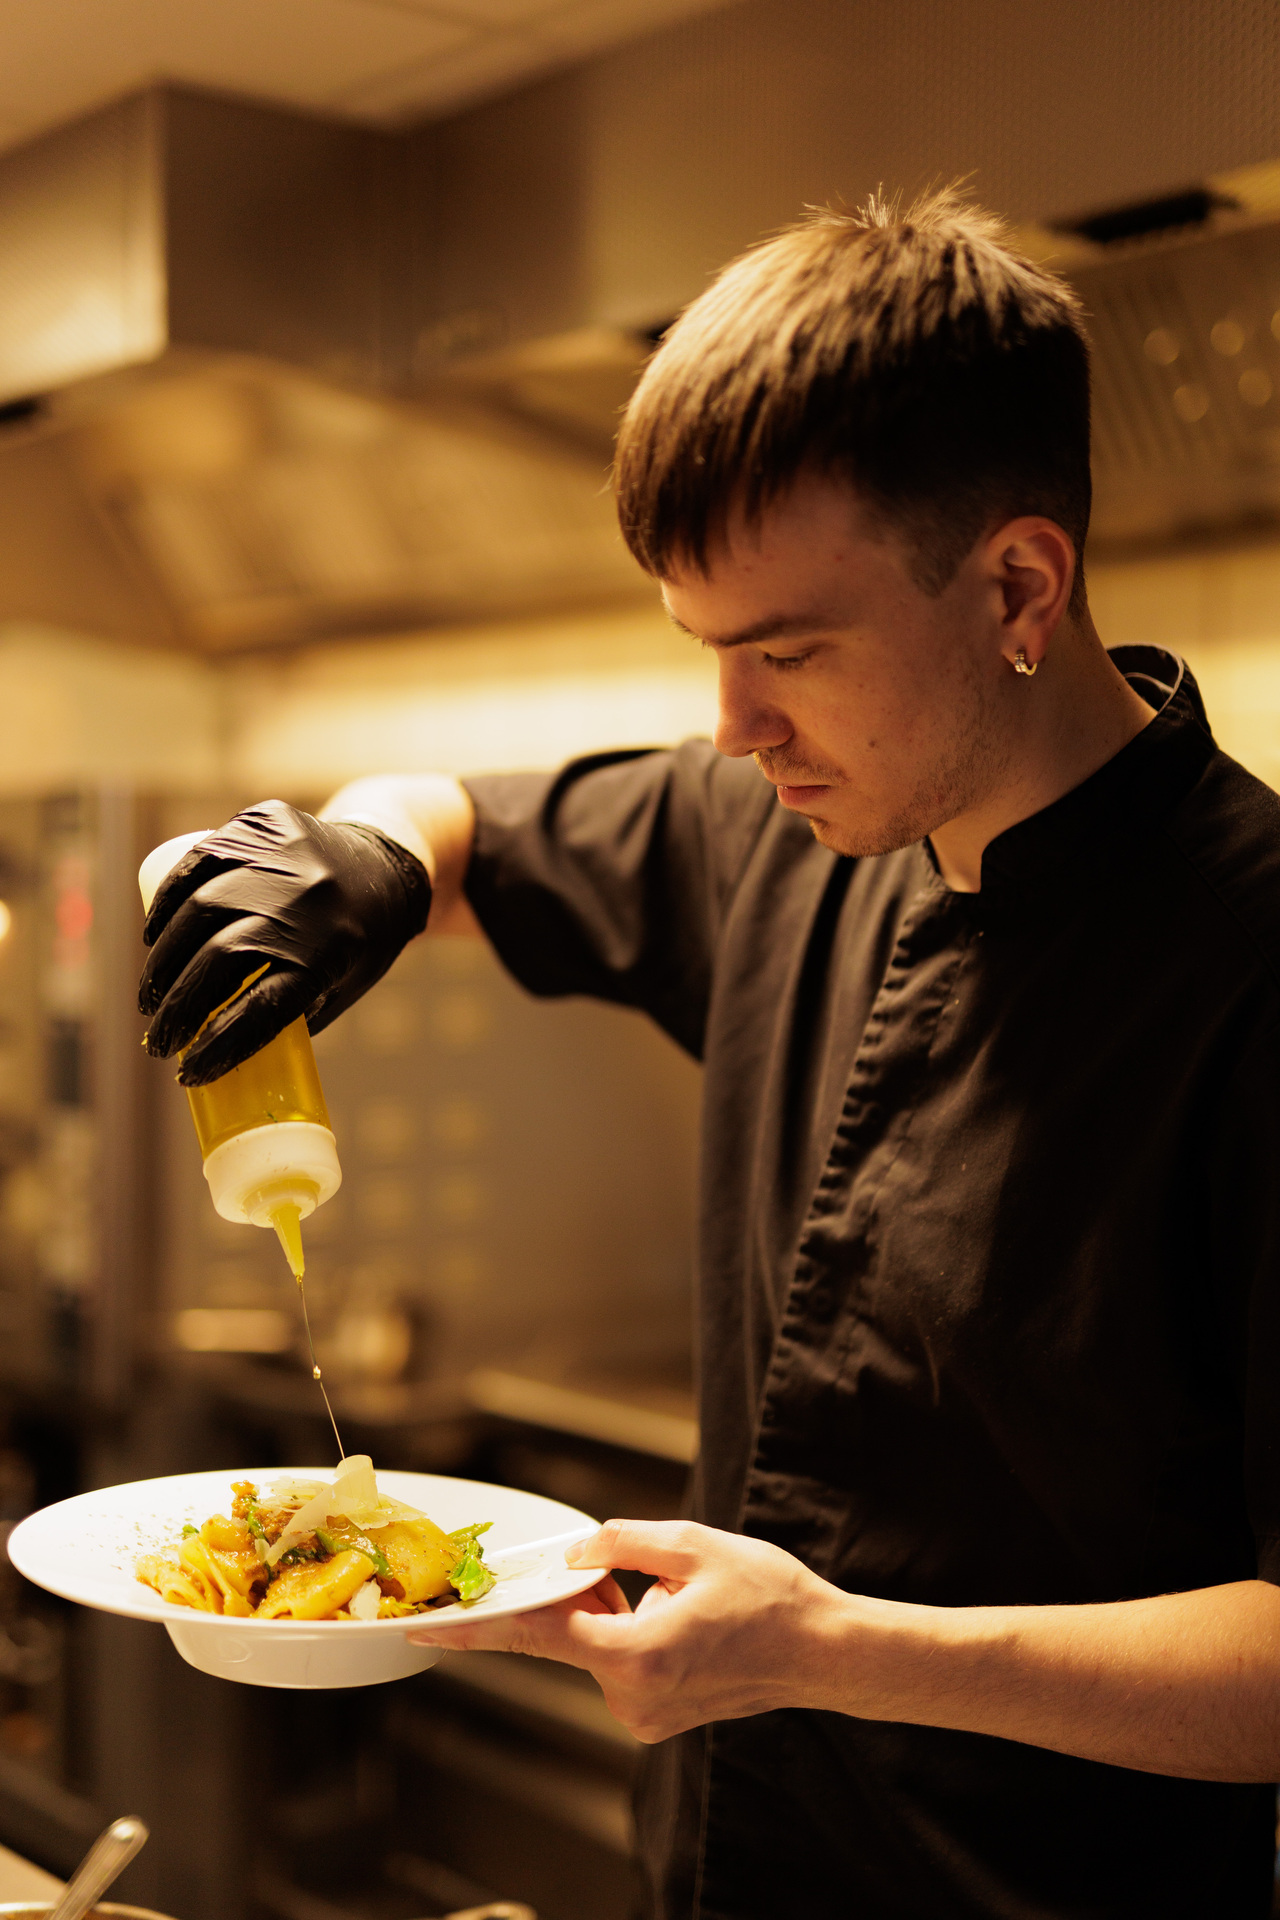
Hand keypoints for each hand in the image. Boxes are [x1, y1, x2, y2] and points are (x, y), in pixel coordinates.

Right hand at [139, 800, 430, 1083]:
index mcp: (335, 951)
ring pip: (201, 909)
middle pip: (222, 959)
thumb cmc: (361, 942)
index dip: (219, 1046)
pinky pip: (201, 861)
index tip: (188, 1073)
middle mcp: (309, 901)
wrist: (389, 863)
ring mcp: (285, 856)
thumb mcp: (343, 986)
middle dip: (179, 1008)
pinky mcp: (264, 824)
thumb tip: (223, 1060)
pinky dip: (169, 900)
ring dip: (163, 961)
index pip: (264, 1007)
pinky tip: (152, 937)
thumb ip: (291, 1016)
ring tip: (151, 997)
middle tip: (160, 1039)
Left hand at [408, 1520, 853, 1742]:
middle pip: (570, 1632)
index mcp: (635, 1652)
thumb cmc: (769, 1596)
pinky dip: (632, 1632)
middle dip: (584, 1593)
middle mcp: (631, 1695)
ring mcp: (642, 1714)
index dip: (475, 1627)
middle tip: (638, 1571)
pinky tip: (683, 1621)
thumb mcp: (693, 1545)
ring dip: (617, 1612)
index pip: (536, 1634)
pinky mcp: (654, 1717)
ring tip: (684, 1600)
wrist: (823, 1652)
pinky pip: (619, 1661)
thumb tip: (572, 1557)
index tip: (425, 1627)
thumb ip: (619, 1543)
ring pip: (597, 1644)